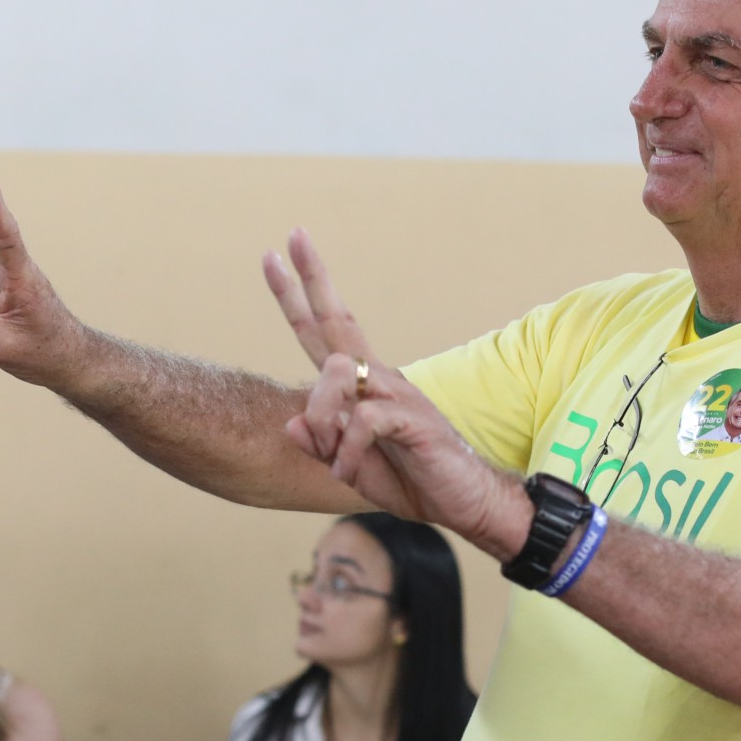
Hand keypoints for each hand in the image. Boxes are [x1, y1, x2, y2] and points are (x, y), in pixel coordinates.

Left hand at [264, 229, 524, 552]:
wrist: (467, 504)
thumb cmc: (413, 481)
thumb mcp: (350, 468)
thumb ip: (321, 445)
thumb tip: (291, 422)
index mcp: (364, 387)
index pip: (324, 332)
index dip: (298, 297)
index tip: (274, 258)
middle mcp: (379, 378)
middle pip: (337, 320)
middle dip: (312, 278)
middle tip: (291, 236)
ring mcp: (397, 393)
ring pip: (335, 376)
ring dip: (321, 420)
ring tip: (334, 459)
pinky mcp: (411, 417)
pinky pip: (361, 420)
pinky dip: (346, 451)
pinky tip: (348, 472)